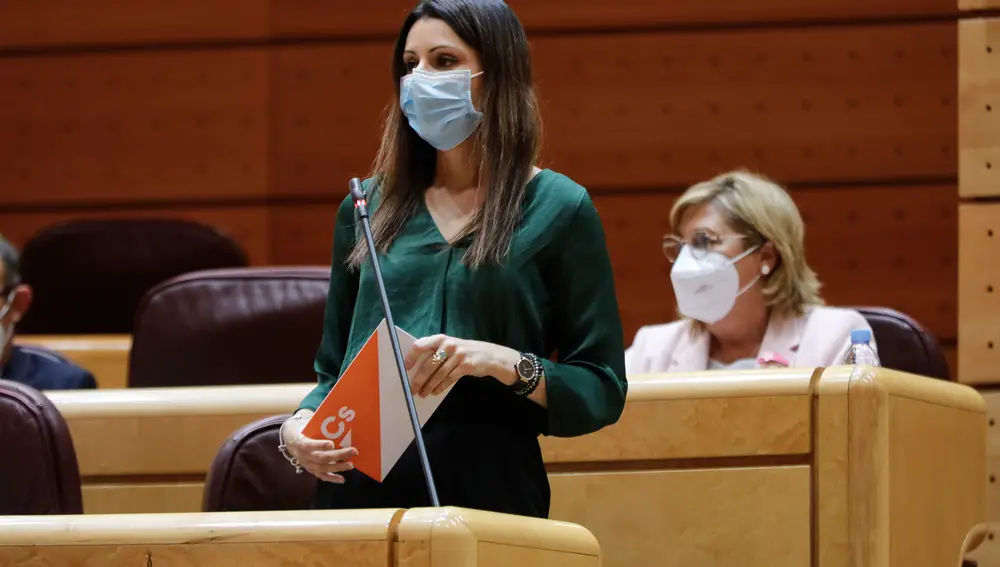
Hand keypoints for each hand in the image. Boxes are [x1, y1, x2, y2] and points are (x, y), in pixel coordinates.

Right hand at [281, 410, 357, 482]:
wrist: (291, 439)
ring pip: (323, 468)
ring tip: (351, 465)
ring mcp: (307, 464)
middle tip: (353, 451)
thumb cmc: (303, 429)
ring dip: (338, 467)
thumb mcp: (307, 425)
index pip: (309, 445)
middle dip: (338, 455)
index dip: (320, 445)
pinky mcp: (311, 470)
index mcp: (300, 442)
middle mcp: (303, 456)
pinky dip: (332, 479)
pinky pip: (321, 476)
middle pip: (321, 457)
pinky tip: (342, 480)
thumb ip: (318, 425)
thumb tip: (338, 419)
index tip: (331, 444)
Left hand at [404, 334, 519, 396]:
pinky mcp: (466, 366)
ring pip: (438, 374)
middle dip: (419, 378)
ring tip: (423, 393)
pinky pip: (449, 378)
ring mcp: (458, 355)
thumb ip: (435, 352)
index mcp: (441, 338)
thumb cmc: (464, 352)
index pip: (420, 345)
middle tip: (412, 389)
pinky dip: (440, 387)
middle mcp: (448, 345)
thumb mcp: (450, 347)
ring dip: (429, 385)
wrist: (490, 355)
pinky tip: (435, 392)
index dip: (411, 357)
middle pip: (429, 364)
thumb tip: (416, 368)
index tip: (406, 368)